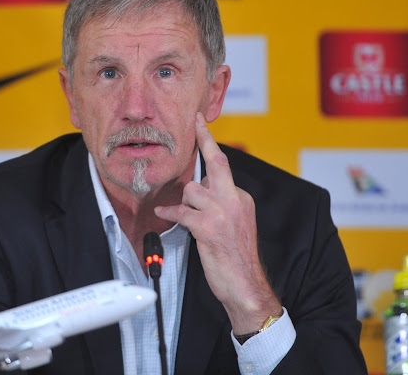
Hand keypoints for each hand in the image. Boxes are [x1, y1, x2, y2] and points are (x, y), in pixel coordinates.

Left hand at [154, 112, 281, 333]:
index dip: (210, 143)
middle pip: (216, 163)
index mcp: (242, 199)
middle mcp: (235, 201)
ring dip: (184, 202)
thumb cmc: (237, 258)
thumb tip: (200, 190)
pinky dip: (169, 214)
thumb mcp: (236, 224)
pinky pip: (181, 212)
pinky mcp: (209, 227)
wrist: (245, 285)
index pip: (223, 167)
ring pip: (192, 190)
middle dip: (204, 140)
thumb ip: (222, 204)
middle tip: (195, 122)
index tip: (201, 124)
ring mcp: (223, 213)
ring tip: (187, 216)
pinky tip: (162, 215)